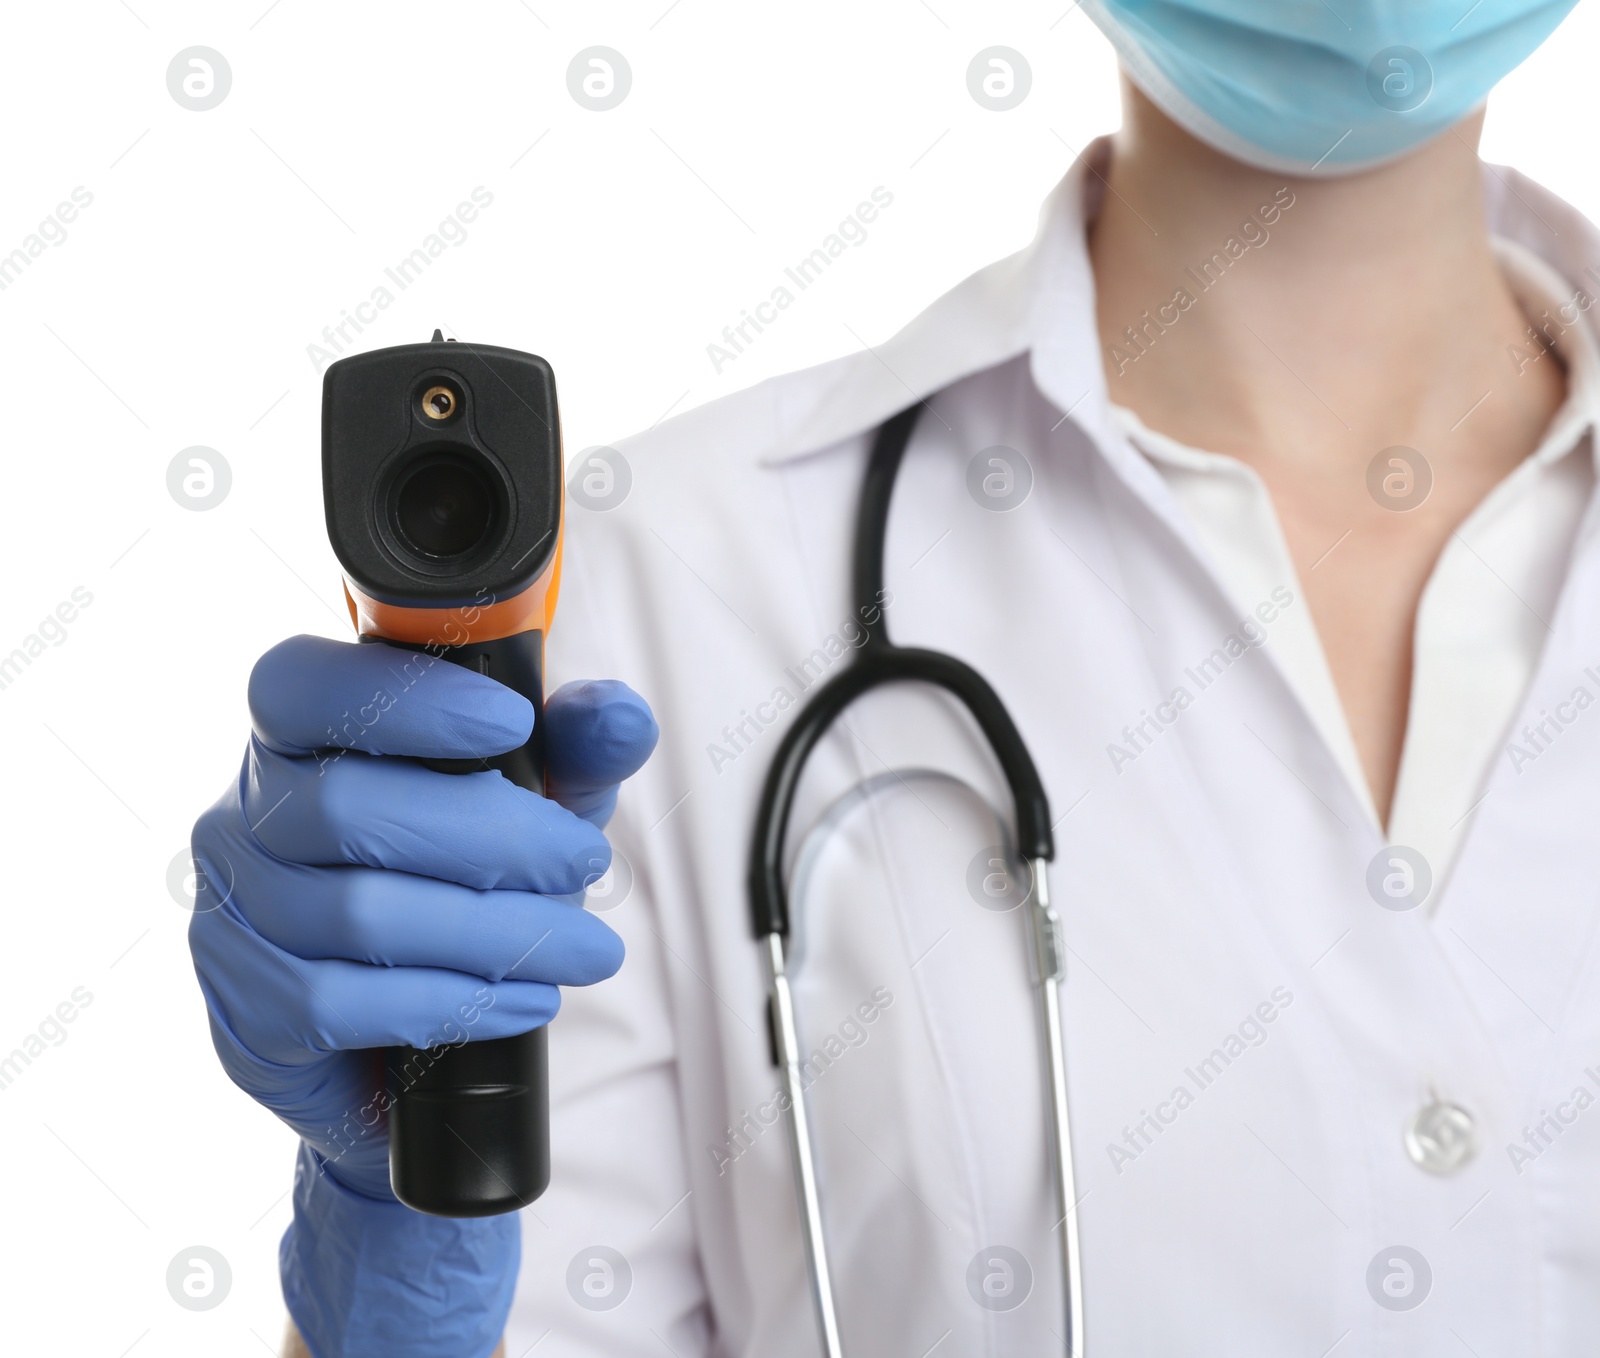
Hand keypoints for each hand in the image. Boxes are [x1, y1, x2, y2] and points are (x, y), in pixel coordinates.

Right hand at [188, 634, 657, 1197]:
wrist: (410, 1035)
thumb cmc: (472, 878)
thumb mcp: (538, 802)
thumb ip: (578, 749)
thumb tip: (624, 718)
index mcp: (297, 737)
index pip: (302, 686)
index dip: (400, 698)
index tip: (512, 722)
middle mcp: (243, 816)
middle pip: (347, 808)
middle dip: (489, 836)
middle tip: (586, 861)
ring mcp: (230, 917)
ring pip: (359, 915)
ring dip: (495, 932)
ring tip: (586, 948)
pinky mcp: (245, 1014)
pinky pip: (342, 1005)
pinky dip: (454, 1001)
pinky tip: (528, 999)